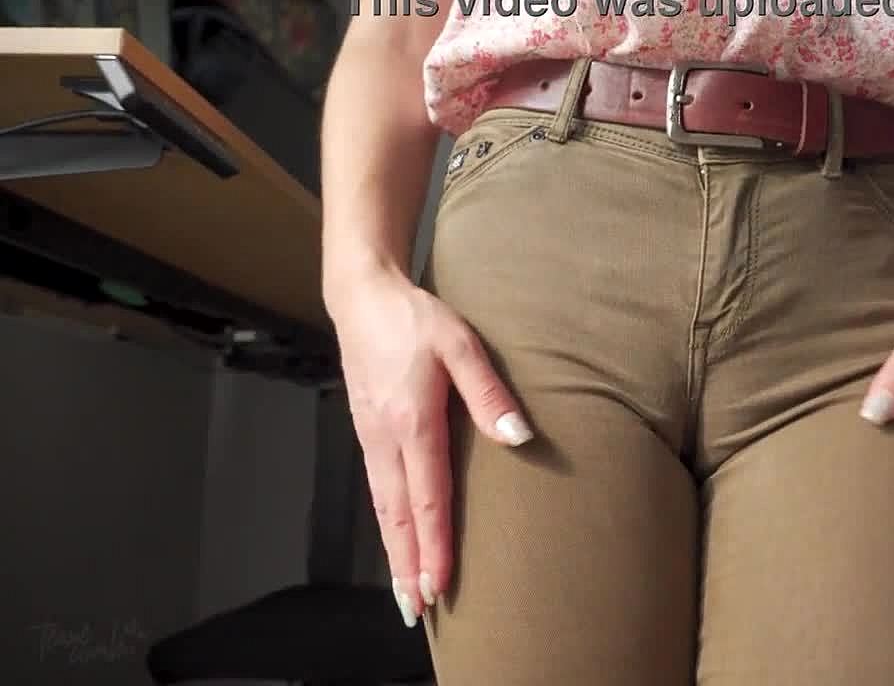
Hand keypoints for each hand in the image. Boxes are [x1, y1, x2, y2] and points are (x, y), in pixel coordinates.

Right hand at [329, 267, 532, 627]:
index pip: (427, 499)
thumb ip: (489, 393)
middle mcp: (386, 438)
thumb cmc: (414, 317)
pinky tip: (396, 538)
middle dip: (407, 566)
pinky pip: (377, 490)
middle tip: (416, 610)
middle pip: (397, 517)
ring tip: (405, 591)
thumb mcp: (460, 344)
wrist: (362, 295)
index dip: (434, 546)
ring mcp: (371, 437)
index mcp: (412, 422)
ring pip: (383, 508)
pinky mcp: (366, 432)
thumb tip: (519, 436)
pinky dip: (387, 523)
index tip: (439, 584)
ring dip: (394, 552)